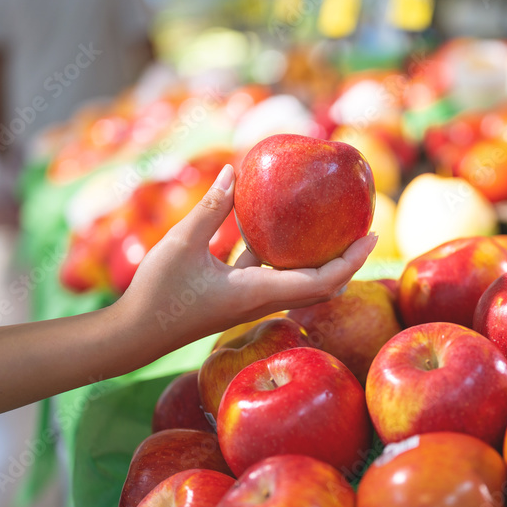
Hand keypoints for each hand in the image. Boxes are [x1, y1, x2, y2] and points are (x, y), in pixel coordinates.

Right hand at [116, 164, 377, 350]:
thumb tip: (234, 171)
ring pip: (300, 281)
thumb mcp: (182, 244)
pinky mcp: (239, 296)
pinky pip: (273, 273)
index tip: (371, 235)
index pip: (323, 281)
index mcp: (260, 293)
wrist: (135, 335)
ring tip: (330, 223)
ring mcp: (253, 300)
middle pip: (323, 285)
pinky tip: (273, 223)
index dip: (352, 260)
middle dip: (347, 259)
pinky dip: (284, 253)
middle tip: (362, 227)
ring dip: (320, 257)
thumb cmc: (157, 294)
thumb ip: (211, 209)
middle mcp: (264, 300)